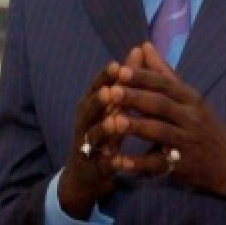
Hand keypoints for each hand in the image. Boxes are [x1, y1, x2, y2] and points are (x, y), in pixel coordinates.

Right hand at [58, 48, 144, 218]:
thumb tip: (140, 48)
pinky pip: (102, 164)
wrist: (86, 175)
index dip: (105, 77)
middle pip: (89, 109)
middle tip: (109, 91)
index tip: (116, 64)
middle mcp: (85, 123)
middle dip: (99, 100)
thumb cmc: (105, 131)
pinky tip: (119, 159)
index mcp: (91, 105)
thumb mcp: (114, 105)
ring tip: (113, 123)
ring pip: (93, 136)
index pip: (97, 86)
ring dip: (103, 130)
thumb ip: (126, 79)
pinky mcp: (93, 169)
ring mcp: (86, 146)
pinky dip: (110, 162)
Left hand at [106, 42, 225, 199]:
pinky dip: (138, 164)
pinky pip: (158, 164)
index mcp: (191, 98)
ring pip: (160, 131)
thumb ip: (164, 73)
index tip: (119, 70)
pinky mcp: (183, 166)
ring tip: (110, 123)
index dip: (143, 77)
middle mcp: (191, 117)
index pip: (165, 84)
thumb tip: (144, 46)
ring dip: (135, 127)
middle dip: (135, 98)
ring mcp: (188, 142)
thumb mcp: (190, 98)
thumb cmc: (204, 125)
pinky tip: (118, 162)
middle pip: (161, 104)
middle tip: (111, 92)